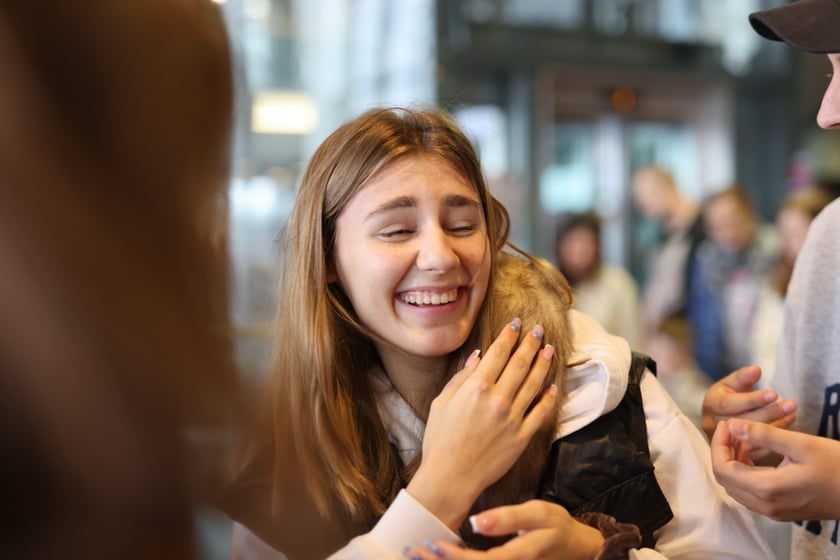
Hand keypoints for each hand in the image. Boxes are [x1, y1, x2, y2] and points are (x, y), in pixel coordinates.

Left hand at [403, 500, 602, 559]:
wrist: (574, 548)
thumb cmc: (554, 526)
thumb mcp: (539, 514)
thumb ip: (510, 518)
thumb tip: (478, 522)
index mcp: (519, 557)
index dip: (454, 557)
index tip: (431, 545)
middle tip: (411, 552)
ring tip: (415, 556)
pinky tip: (436, 558)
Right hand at [407, 319, 556, 529]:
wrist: (450, 478)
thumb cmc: (440, 440)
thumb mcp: (441, 403)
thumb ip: (461, 377)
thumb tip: (478, 356)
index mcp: (476, 387)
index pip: (498, 352)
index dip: (509, 335)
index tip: (516, 323)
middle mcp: (497, 399)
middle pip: (520, 363)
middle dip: (530, 343)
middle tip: (538, 330)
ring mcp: (512, 418)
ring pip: (534, 383)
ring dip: (543, 363)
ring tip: (549, 349)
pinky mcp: (522, 437)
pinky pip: (540, 413)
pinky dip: (548, 398)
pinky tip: (552, 386)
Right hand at [701, 365, 796, 439]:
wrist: (724, 415)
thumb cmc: (731, 395)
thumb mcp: (733, 383)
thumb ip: (743, 377)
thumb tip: (756, 370)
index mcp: (711, 405)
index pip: (730, 404)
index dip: (752, 399)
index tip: (774, 394)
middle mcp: (713, 424)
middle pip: (743, 420)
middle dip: (769, 412)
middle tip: (791, 404)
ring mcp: (725, 440)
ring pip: (752, 436)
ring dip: (776, 425)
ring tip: (793, 413)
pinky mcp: (736, 453)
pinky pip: (758, 448)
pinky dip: (776, 438)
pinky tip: (789, 424)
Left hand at [711, 418, 839, 520]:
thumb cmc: (838, 465)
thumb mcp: (801, 444)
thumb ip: (764, 435)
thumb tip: (732, 425)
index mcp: (768, 489)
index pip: (722, 469)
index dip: (718, 444)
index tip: (727, 424)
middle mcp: (766, 506)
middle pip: (725, 479)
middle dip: (724, 451)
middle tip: (734, 428)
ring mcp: (773, 511)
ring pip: (736, 487)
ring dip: (734, 462)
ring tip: (745, 437)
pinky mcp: (781, 510)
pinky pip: (750, 492)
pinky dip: (746, 472)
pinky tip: (757, 453)